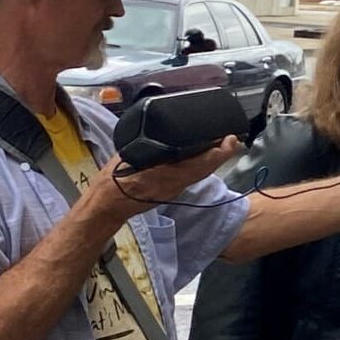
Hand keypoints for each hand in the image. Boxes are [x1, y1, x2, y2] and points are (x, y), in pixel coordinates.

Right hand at [93, 137, 240, 219]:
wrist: (107, 204)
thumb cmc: (114, 180)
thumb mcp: (129, 156)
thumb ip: (149, 147)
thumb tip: (164, 135)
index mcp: (166, 175)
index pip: (201, 163)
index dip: (219, 152)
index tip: (230, 139)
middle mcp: (176, 184)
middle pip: (207, 169)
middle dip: (222, 154)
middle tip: (231, 138)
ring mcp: (175, 190)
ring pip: (201, 174)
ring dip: (214, 160)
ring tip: (221, 144)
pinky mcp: (171, 192)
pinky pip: (192, 177)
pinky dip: (202, 166)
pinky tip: (203, 157)